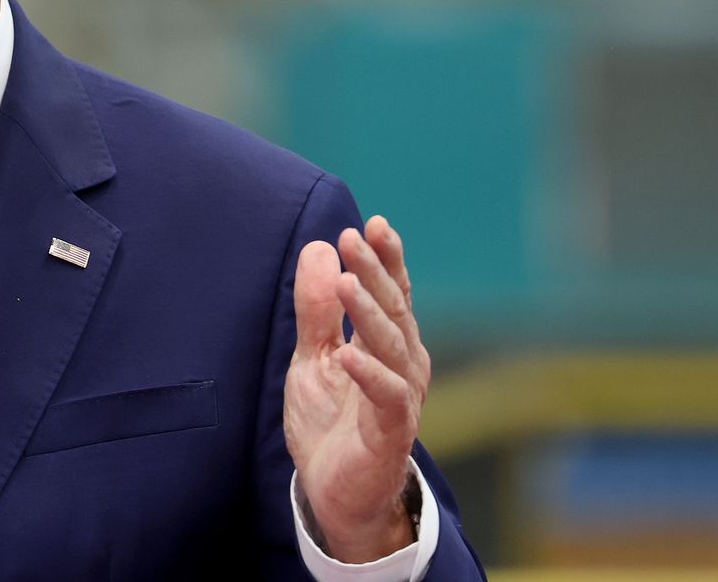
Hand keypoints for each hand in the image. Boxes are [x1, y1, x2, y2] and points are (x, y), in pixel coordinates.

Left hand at [284, 216, 430, 562]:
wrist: (334, 493)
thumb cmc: (331, 422)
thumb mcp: (313, 357)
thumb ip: (316, 309)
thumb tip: (320, 250)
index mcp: (389, 343)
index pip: (392, 292)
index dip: (385, 259)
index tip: (372, 224)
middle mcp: (404, 365)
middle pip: (394, 309)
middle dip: (376, 272)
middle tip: (354, 237)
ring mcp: (401, 398)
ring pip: (393, 346)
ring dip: (370, 313)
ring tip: (348, 282)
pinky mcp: (392, 433)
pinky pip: (387, 398)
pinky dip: (369, 374)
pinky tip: (348, 354)